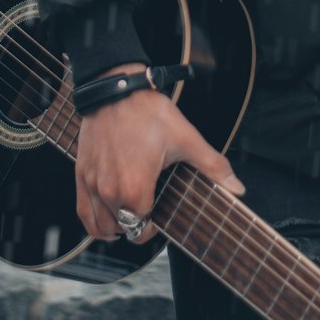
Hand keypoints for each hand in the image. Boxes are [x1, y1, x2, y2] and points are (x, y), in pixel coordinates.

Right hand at [74, 69, 244, 244]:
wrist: (116, 88)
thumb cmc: (148, 112)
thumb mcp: (186, 137)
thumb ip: (212, 167)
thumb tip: (237, 189)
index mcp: (136, 189)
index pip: (143, 231)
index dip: (155, 226)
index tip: (162, 213)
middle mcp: (110, 192)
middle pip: (123, 229)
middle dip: (137, 225)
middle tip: (150, 208)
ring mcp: (93, 184)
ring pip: (101, 227)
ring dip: (116, 226)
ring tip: (130, 214)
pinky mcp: (81, 174)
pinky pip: (83, 213)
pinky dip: (94, 221)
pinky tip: (107, 215)